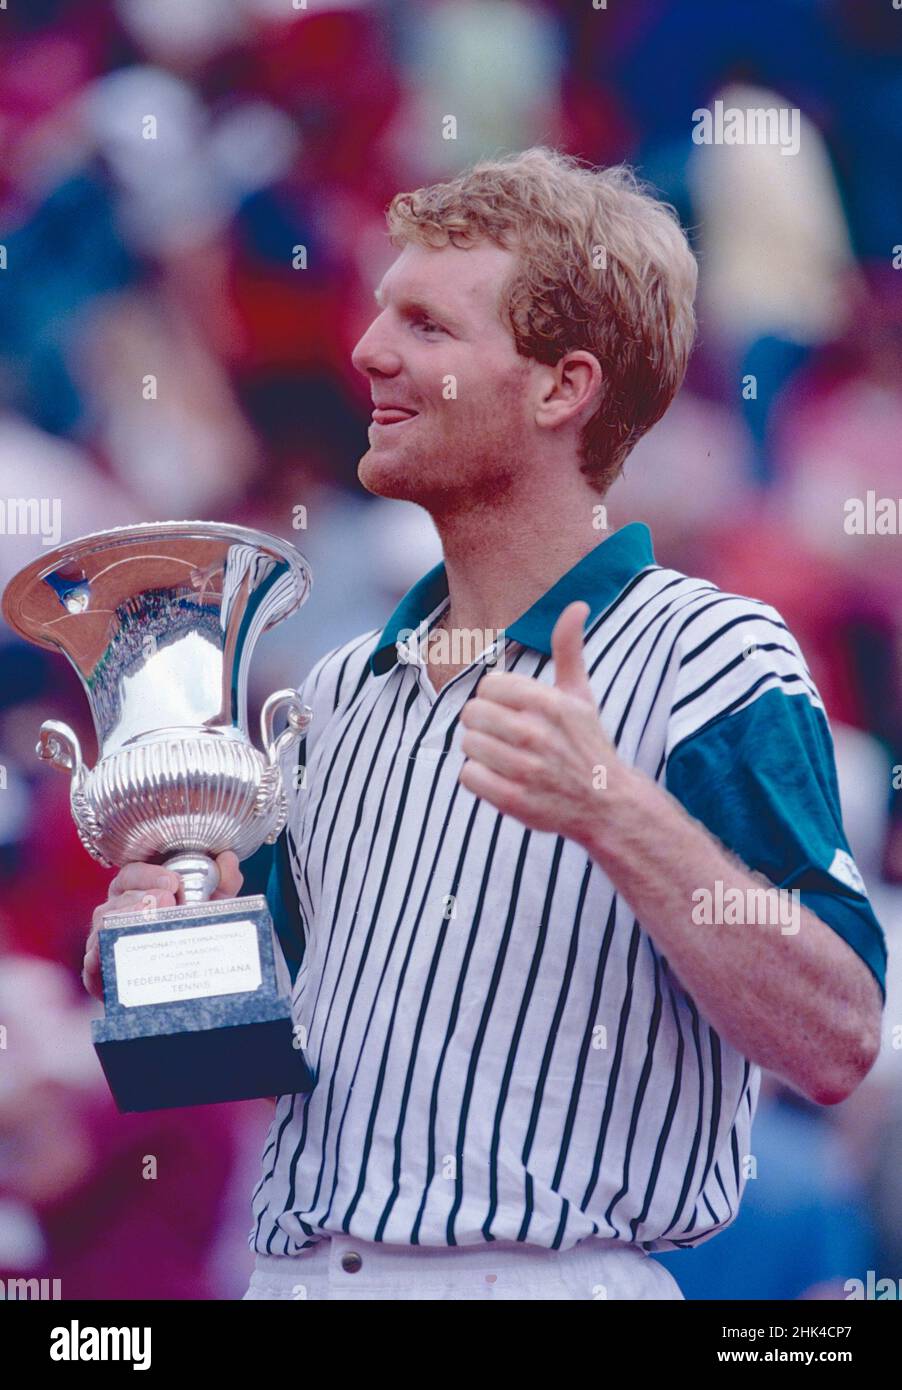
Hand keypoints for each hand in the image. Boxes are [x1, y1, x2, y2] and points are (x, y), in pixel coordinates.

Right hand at [81, 851, 243, 1000]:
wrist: (177, 988)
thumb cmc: (186, 939)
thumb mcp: (209, 910)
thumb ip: (221, 884)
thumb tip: (228, 859)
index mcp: (134, 893)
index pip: (132, 875)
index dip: (149, 875)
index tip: (173, 882)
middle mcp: (114, 913)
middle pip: (116, 900)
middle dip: (141, 899)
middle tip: (167, 901)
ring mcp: (102, 942)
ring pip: (103, 927)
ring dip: (124, 921)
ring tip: (148, 921)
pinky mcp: (98, 973)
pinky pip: (92, 962)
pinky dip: (100, 955)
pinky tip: (117, 952)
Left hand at [458, 601, 626, 846]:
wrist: (607, 804)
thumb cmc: (586, 743)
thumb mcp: (580, 694)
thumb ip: (570, 649)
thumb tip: (578, 604)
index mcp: (550, 703)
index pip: (489, 686)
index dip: (497, 699)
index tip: (516, 713)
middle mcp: (538, 735)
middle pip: (472, 713)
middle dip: (485, 725)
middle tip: (507, 737)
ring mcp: (526, 770)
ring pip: (468, 744)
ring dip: (482, 752)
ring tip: (506, 759)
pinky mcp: (514, 800)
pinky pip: (468, 777)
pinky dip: (479, 779)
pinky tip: (501, 779)